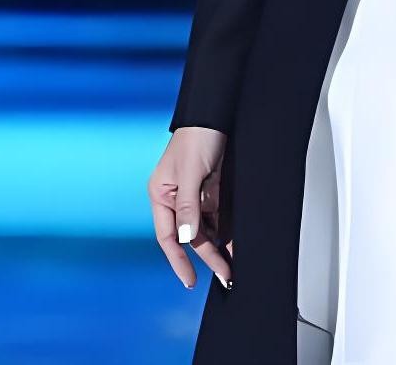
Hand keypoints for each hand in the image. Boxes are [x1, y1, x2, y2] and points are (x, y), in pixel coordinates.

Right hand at [149, 126, 232, 290]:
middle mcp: (175, 198)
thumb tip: (187, 238)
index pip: (167, 235)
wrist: (216, 114)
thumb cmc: (196, 136)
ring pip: (205, 230)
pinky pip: (217, 218)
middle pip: (190, 236)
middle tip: (224, 274)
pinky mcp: (210, 192)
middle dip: (206, 255)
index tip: (189, 280)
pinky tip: (235, 244)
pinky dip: (225, 232)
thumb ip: (188, 206)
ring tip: (233, 264)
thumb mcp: (190, 172)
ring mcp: (194, 196)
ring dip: (218, 246)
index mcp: (161, 194)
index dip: (178, 260)